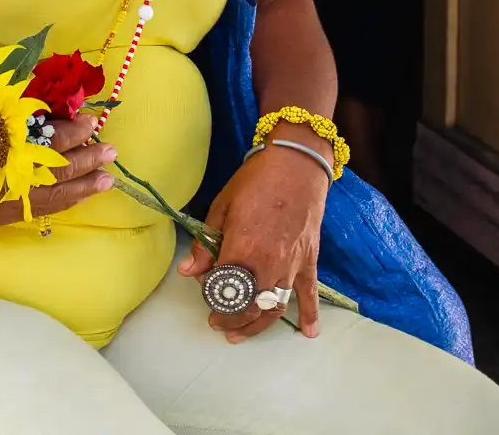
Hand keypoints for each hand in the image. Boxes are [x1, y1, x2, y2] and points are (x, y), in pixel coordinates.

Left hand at [180, 138, 329, 339]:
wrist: (296, 164)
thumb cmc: (255, 182)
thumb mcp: (221, 207)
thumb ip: (205, 244)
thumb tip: (187, 272)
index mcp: (243, 249)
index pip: (224, 290)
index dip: (213, 299)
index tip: (206, 299)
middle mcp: (268, 263)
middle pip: (248, 306)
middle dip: (231, 320)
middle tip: (217, 323)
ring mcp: (291, 265)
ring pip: (274, 307)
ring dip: (257, 325)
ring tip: (241, 334)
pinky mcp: (308, 261)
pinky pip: (309, 294)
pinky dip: (310, 315)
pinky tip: (309, 333)